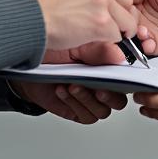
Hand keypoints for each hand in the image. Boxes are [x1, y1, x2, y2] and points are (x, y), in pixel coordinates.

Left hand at [9, 42, 128, 123]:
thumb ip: (99, 49)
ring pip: (102, 110)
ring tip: (73, 85)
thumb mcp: (78, 43)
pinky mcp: (76, 110)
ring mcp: (89, 99)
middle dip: (109, 96)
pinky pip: (85, 116)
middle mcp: (102, 85)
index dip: (128, 81)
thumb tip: (120, 57)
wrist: (29, 62)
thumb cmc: (54, 50)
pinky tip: (63, 90)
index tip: (119, 77)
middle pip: (119, 100)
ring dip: (87, 99)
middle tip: (98, 88)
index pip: (127, 79)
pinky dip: (74, 103)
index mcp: (108, 67)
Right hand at [31, 0, 137, 51]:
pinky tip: (90, 36)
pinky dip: (107, 40)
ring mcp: (103, 0)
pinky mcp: (101, 22)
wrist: (28, 15)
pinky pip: (117, 36)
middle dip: (120, 17)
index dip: (116, 4)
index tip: (110, 12)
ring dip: (115, 30)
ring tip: (95, 31)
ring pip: (126, 21)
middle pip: (128, 3)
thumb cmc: (44, 3)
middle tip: (104, 24)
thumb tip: (115, 1)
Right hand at [128, 0, 157, 56]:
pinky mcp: (155, 44)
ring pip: (132, 34)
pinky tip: (149, 41)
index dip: (125, 0)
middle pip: (124, 17)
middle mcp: (140, 14)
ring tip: (142, 31)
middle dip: (126, 19)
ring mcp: (146, 30)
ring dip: (134, 34)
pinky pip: (144, 48)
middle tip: (133, 18)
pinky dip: (144, 46)